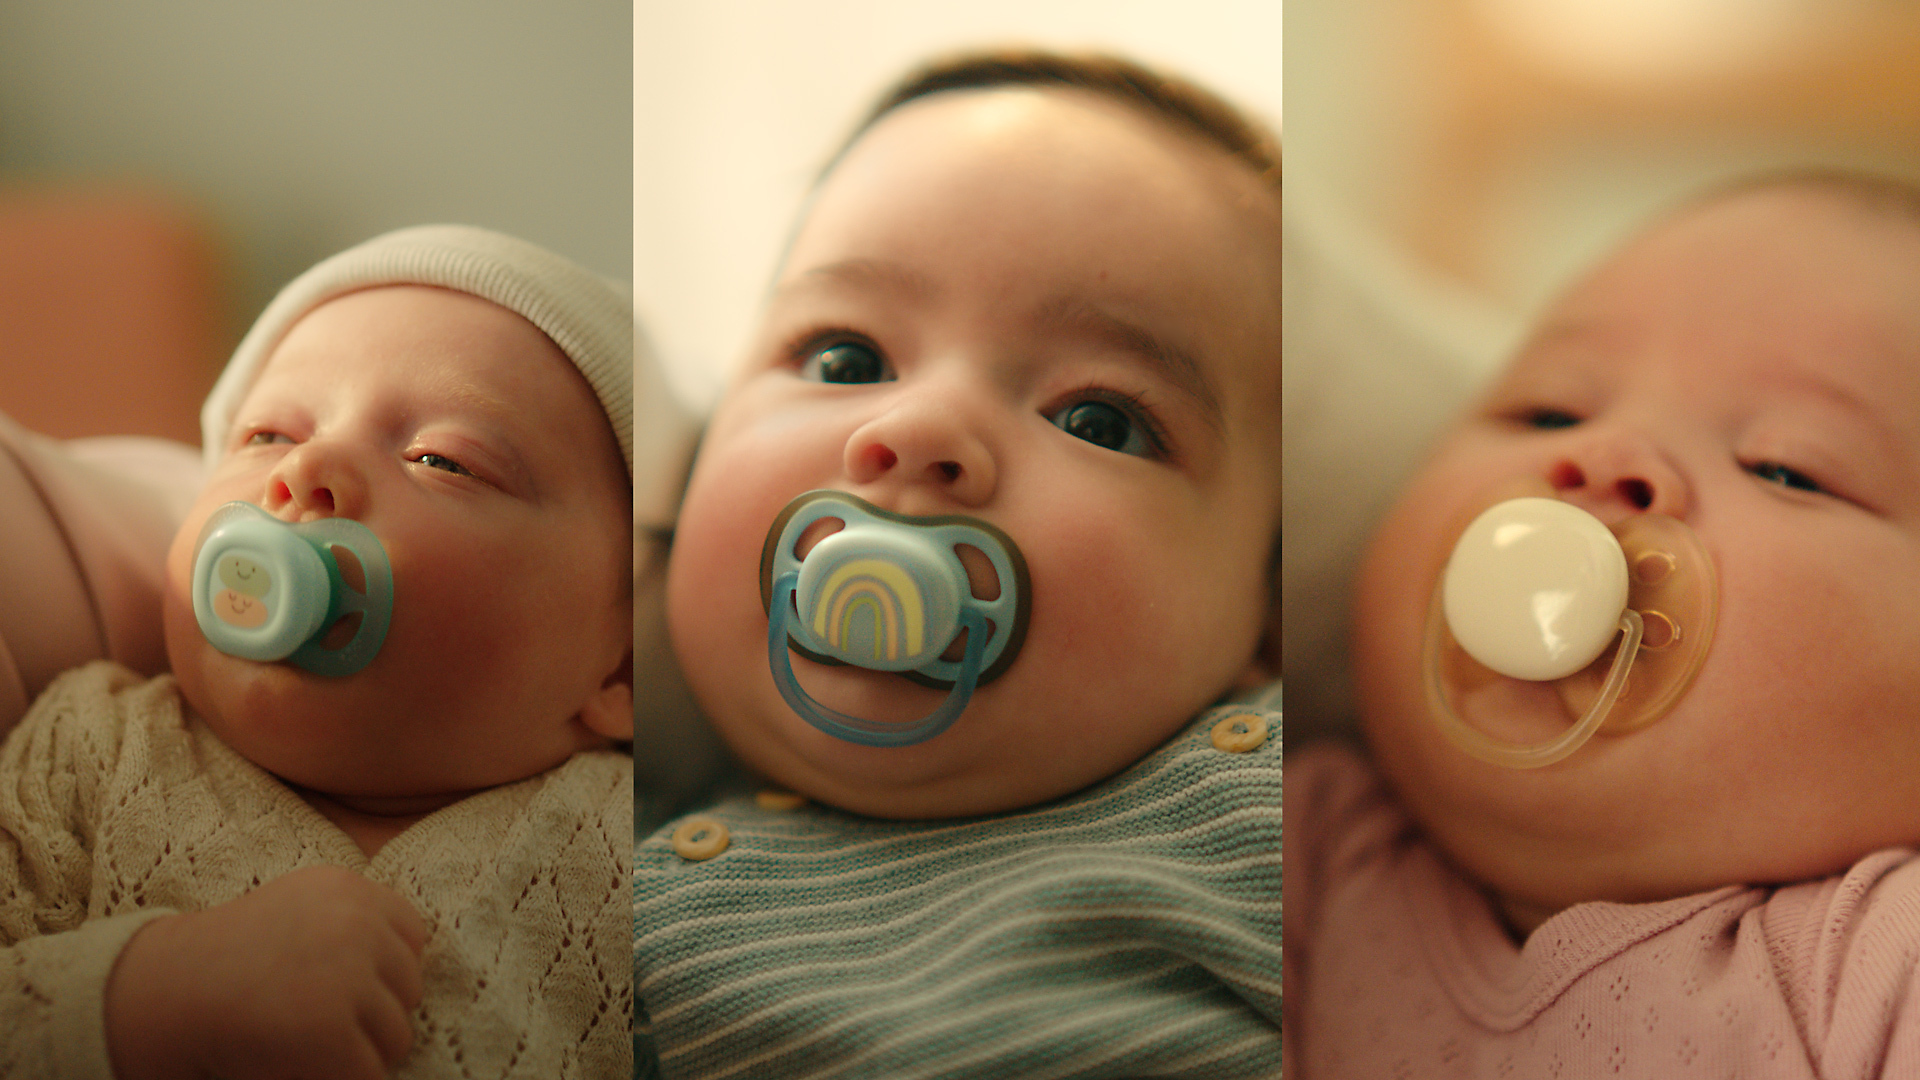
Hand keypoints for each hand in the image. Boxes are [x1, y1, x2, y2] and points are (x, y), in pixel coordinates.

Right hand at [105, 865, 428, 1079]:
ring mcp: (349, 977)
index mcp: (350, 890)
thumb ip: (355, 922)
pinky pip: (369, 1072)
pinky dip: (341, 1078)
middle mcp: (357, 925)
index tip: (343, 988)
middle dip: (374, 1014)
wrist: (163, 992)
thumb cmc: (228, 958)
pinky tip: (298, 1065)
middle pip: (409, 989)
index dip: (384, 972)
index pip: (413, 937)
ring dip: (361, 1051)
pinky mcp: (334, 1031)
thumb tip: (416, 962)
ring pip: (397, 1035)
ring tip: (306, 1044)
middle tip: (316, 1022)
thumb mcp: (298, 908)